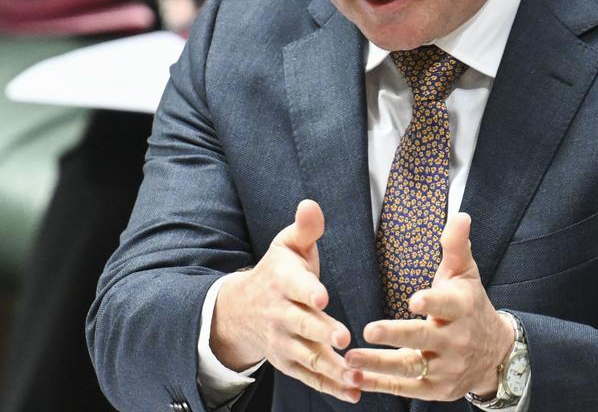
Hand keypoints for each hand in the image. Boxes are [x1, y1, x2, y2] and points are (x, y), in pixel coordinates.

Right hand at [210, 200, 358, 402]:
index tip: (323, 297)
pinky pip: (310, 377)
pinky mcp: (289, 363)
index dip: (309, 291)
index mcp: (283, 282)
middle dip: (322, 332)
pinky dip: (331, 387)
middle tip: (343, 339)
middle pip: (302, 325)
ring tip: (356, 375)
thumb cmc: (278, 272)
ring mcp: (284, 342)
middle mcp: (281, 314)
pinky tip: (354, 393)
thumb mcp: (287, 246)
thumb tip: (311, 204)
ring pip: (308, 357)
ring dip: (332, 368)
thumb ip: (305, 229)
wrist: (241, 310)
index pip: (296, 287)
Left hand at [346, 213, 514, 400]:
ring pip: (410, 368)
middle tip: (368, 331)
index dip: (431, 304)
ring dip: (378, 365)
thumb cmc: (470, 305)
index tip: (413, 301)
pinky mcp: (435, 389)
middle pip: (424, 339)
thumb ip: (456, 246)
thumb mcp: (465, 274)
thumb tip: (461, 215)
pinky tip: (354, 379)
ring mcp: (445, 368)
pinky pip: (404, 388)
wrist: (494, 354)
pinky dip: (379, 385)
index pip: (447, 306)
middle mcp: (455, 341)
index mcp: (460, 309)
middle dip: (396, 336)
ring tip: (348, 359)